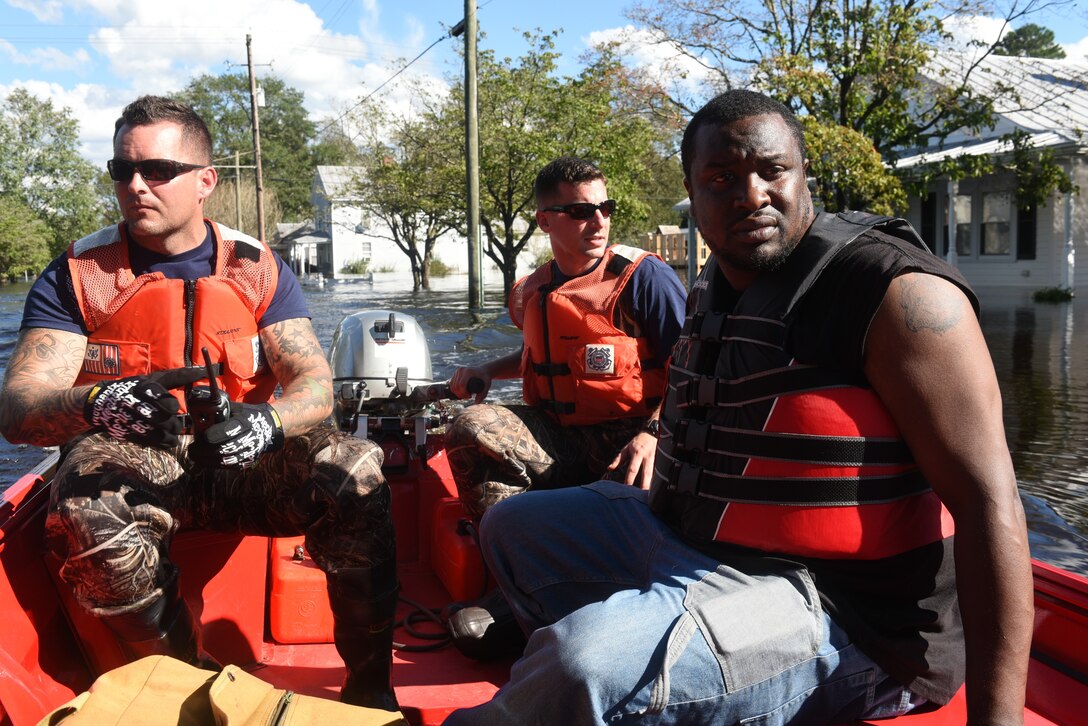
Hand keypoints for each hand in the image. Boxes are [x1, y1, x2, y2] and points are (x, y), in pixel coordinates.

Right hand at [83, 367, 207, 446]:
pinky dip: (160, 444)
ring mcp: (130, 419)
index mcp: (145, 386)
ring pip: (157, 433)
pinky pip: (148, 442)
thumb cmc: (137, 388)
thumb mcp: (156, 378)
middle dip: (174, 425)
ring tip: (173, 435)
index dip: (171, 405)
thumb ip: (181, 376)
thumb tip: (207, 370)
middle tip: (178, 426)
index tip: (174, 408)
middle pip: (162, 419)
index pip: (164, 399)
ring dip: (169, 437)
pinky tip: (166, 441)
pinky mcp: (127, 432)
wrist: (103, 401)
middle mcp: (136, 402)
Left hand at [188, 402, 283, 467]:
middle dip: (204, 451)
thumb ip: (221, 412)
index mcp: (247, 422)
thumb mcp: (237, 409)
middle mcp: (249, 439)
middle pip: (225, 449)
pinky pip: (229, 466)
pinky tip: (204, 462)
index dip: (214, 435)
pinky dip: (214, 465)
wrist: (270, 427)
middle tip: (191, 449)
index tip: (201, 436)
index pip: (229, 431)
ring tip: (194, 457)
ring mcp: (249, 452)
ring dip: (207, 461)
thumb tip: (201, 414)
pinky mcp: (247, 461)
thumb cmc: (249, 415)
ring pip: (225, 461)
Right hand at [450, 366, 490, 402]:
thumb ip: (483, 394)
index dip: (464, 393)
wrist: (483, 370)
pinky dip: (454, 390)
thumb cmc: (486, 378)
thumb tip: (476, 402)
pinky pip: (451, 384)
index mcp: (468, 372)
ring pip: (452, 386)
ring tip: (465, 395)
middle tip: (468, 397)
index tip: (470, 396)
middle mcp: (461, 370)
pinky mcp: (456, 373)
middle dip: (460, 394)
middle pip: (456, 386)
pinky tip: (461, 392)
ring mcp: (458, 371)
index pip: (461, 385)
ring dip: (457, 393)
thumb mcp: (487, 385)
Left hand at [607, 430, 658, 489]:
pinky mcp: (659, 462)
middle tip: (641, 495)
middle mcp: (647, 457)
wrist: (652, 434)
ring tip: (649, 496)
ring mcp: (655, 460)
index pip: (633, 468)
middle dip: (644, 484)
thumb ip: (618, 459)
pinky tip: (654, 490)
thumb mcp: (626, 449)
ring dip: (651, 485)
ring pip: (653, 474)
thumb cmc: (637, 443)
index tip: (626, 487)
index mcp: (637, 454)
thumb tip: (609, 469)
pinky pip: (657, 473)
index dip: (629, 478)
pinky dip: (655, 482)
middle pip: (646, 473)